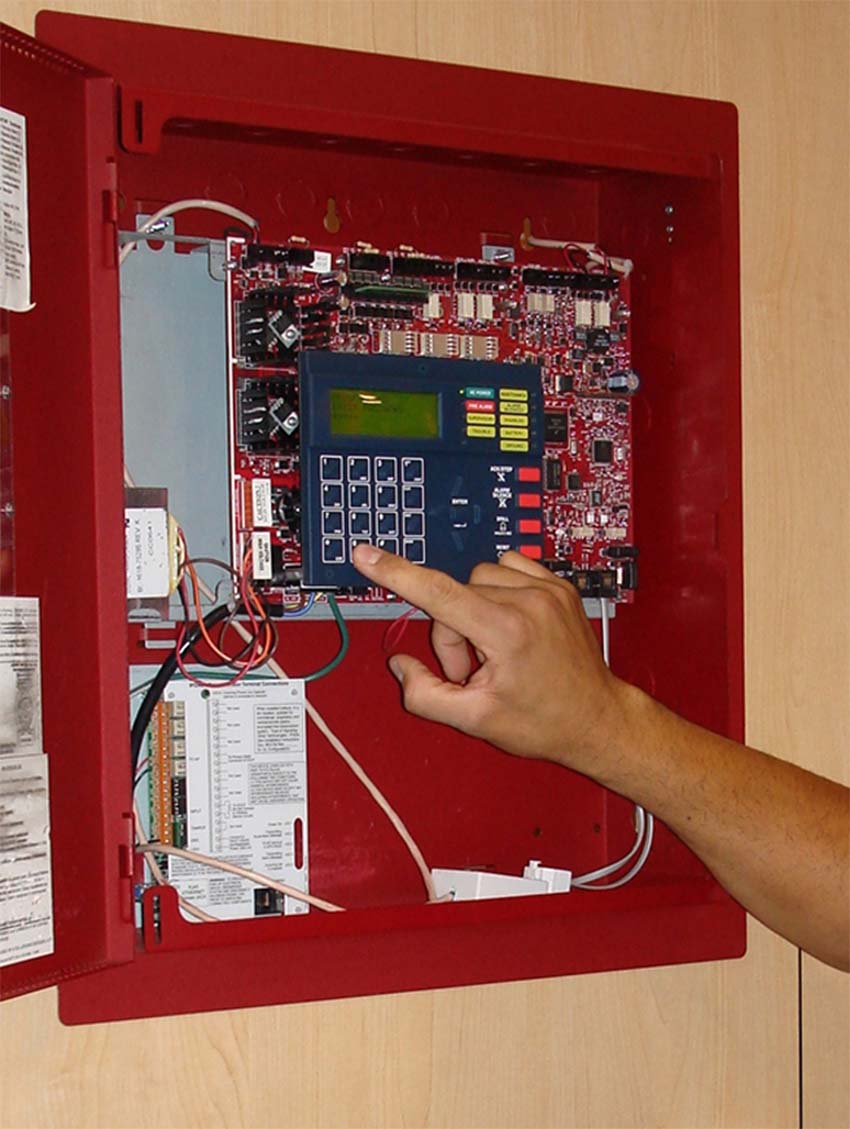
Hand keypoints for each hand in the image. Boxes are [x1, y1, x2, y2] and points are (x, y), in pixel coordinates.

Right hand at [352, 545, 633, 771]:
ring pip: (478, 577)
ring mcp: (549, 588)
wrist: (597, 717)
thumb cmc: (544, 721)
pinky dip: (498, 593)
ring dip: (474, 610)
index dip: (396, 573)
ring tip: (494, 650)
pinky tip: (510, 626)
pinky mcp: (559, 584)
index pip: (437, 592)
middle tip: (472, 671)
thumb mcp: (475, 721)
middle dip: (452, 632)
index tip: (366, 555)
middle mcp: (530, 600)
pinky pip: (509, 568)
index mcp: (508, 631)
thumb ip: (424, 695)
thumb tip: (401, 664)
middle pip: (455, 593)